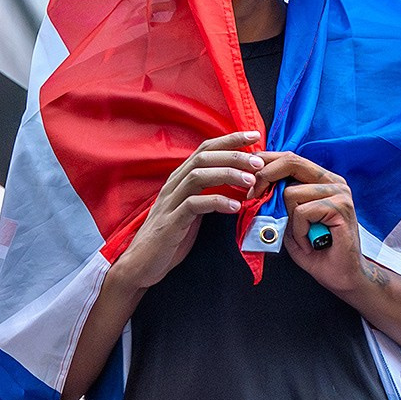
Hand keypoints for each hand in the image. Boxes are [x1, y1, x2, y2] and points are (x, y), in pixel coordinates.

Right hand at [113, 132, 263, 291]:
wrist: (142, 264)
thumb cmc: (172, 236)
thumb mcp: (193, 209)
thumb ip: (210, 193)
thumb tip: (240, 182)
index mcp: (180, 179)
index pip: (205, 149)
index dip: (230, 140)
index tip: (255, 136)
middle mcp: (174, 185)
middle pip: (203, 157)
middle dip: (233, 155)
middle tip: (257, 161)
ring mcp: (170, 202)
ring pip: (198, 175)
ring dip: (226, 174)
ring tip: (250, 181)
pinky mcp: (170, 222)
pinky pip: (193, 205)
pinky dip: (216, 202)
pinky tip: (235, 206)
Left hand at [257, 151, 365, 293]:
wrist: (343, 276)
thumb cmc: (316, 251)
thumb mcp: (290, 222)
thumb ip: (278, 203)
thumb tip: (255, 187)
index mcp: (322, 180)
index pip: (290, 158)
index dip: (265, 163)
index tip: (248, 181)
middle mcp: (333, 181)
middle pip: (291, 162)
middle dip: (266, 178)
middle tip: (253, 197)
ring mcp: (340, 192)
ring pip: (292, 192)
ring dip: (289, 221)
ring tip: (302, 237)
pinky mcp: (341, 207)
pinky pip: (303, 212)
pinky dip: (299, 231)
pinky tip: (310, 242)